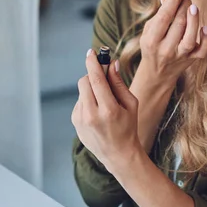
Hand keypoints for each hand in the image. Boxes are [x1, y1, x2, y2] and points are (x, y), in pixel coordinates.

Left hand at [71, 49, 142, 173]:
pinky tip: (97, 113)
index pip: (96, 79)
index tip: (91, 52)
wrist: (118, 154)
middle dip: (93, 75)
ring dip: (91, 90)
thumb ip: (119, 83)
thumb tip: (111, 63)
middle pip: (85, 82)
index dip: (93, 63)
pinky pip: (79, 102)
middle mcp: (92, 115)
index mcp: (109, 110)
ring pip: (81, 91)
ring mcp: (81, 120)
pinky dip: (87, 101)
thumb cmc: (128, 126)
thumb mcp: (131, 104)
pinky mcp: (75, 122)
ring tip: (103, 103)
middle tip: (102, 76)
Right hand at [139, 0, 206, 84]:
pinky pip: (202, 50)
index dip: (172, 1)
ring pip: (190, 37)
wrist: (157, 74)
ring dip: (194, 19)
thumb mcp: (149, 31)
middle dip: (184, 5)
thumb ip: (159, 14)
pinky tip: (205, 28)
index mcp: (152, 40)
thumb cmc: (152, 47)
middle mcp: (166, 49)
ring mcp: (180, 56)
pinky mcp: (191, 60)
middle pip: (178, 23)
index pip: (164, 17)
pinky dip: (206, 39)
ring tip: (193, 6)